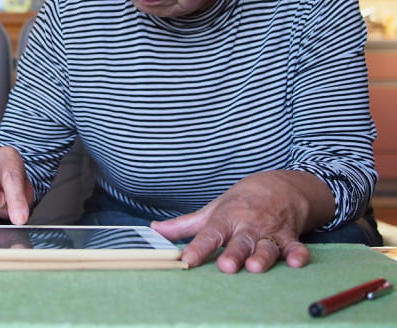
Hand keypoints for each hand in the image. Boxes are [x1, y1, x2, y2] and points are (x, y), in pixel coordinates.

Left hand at [152, 170, 334, 272]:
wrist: (279, 186)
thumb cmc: (240, 202)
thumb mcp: (211, 210)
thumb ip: (184, 225)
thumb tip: (154, 230)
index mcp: (225, 219)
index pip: (208, 234)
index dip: (197, 248)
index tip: (186, 260)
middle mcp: (247, 226)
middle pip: (239, 242)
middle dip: (233, 254)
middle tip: (226, 266)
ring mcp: (269, 231)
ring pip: (266, 246)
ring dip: (262, 256)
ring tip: (255, 267)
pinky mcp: (290, 236)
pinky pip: (295, 246)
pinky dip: (298, 254)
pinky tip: (298, 261)